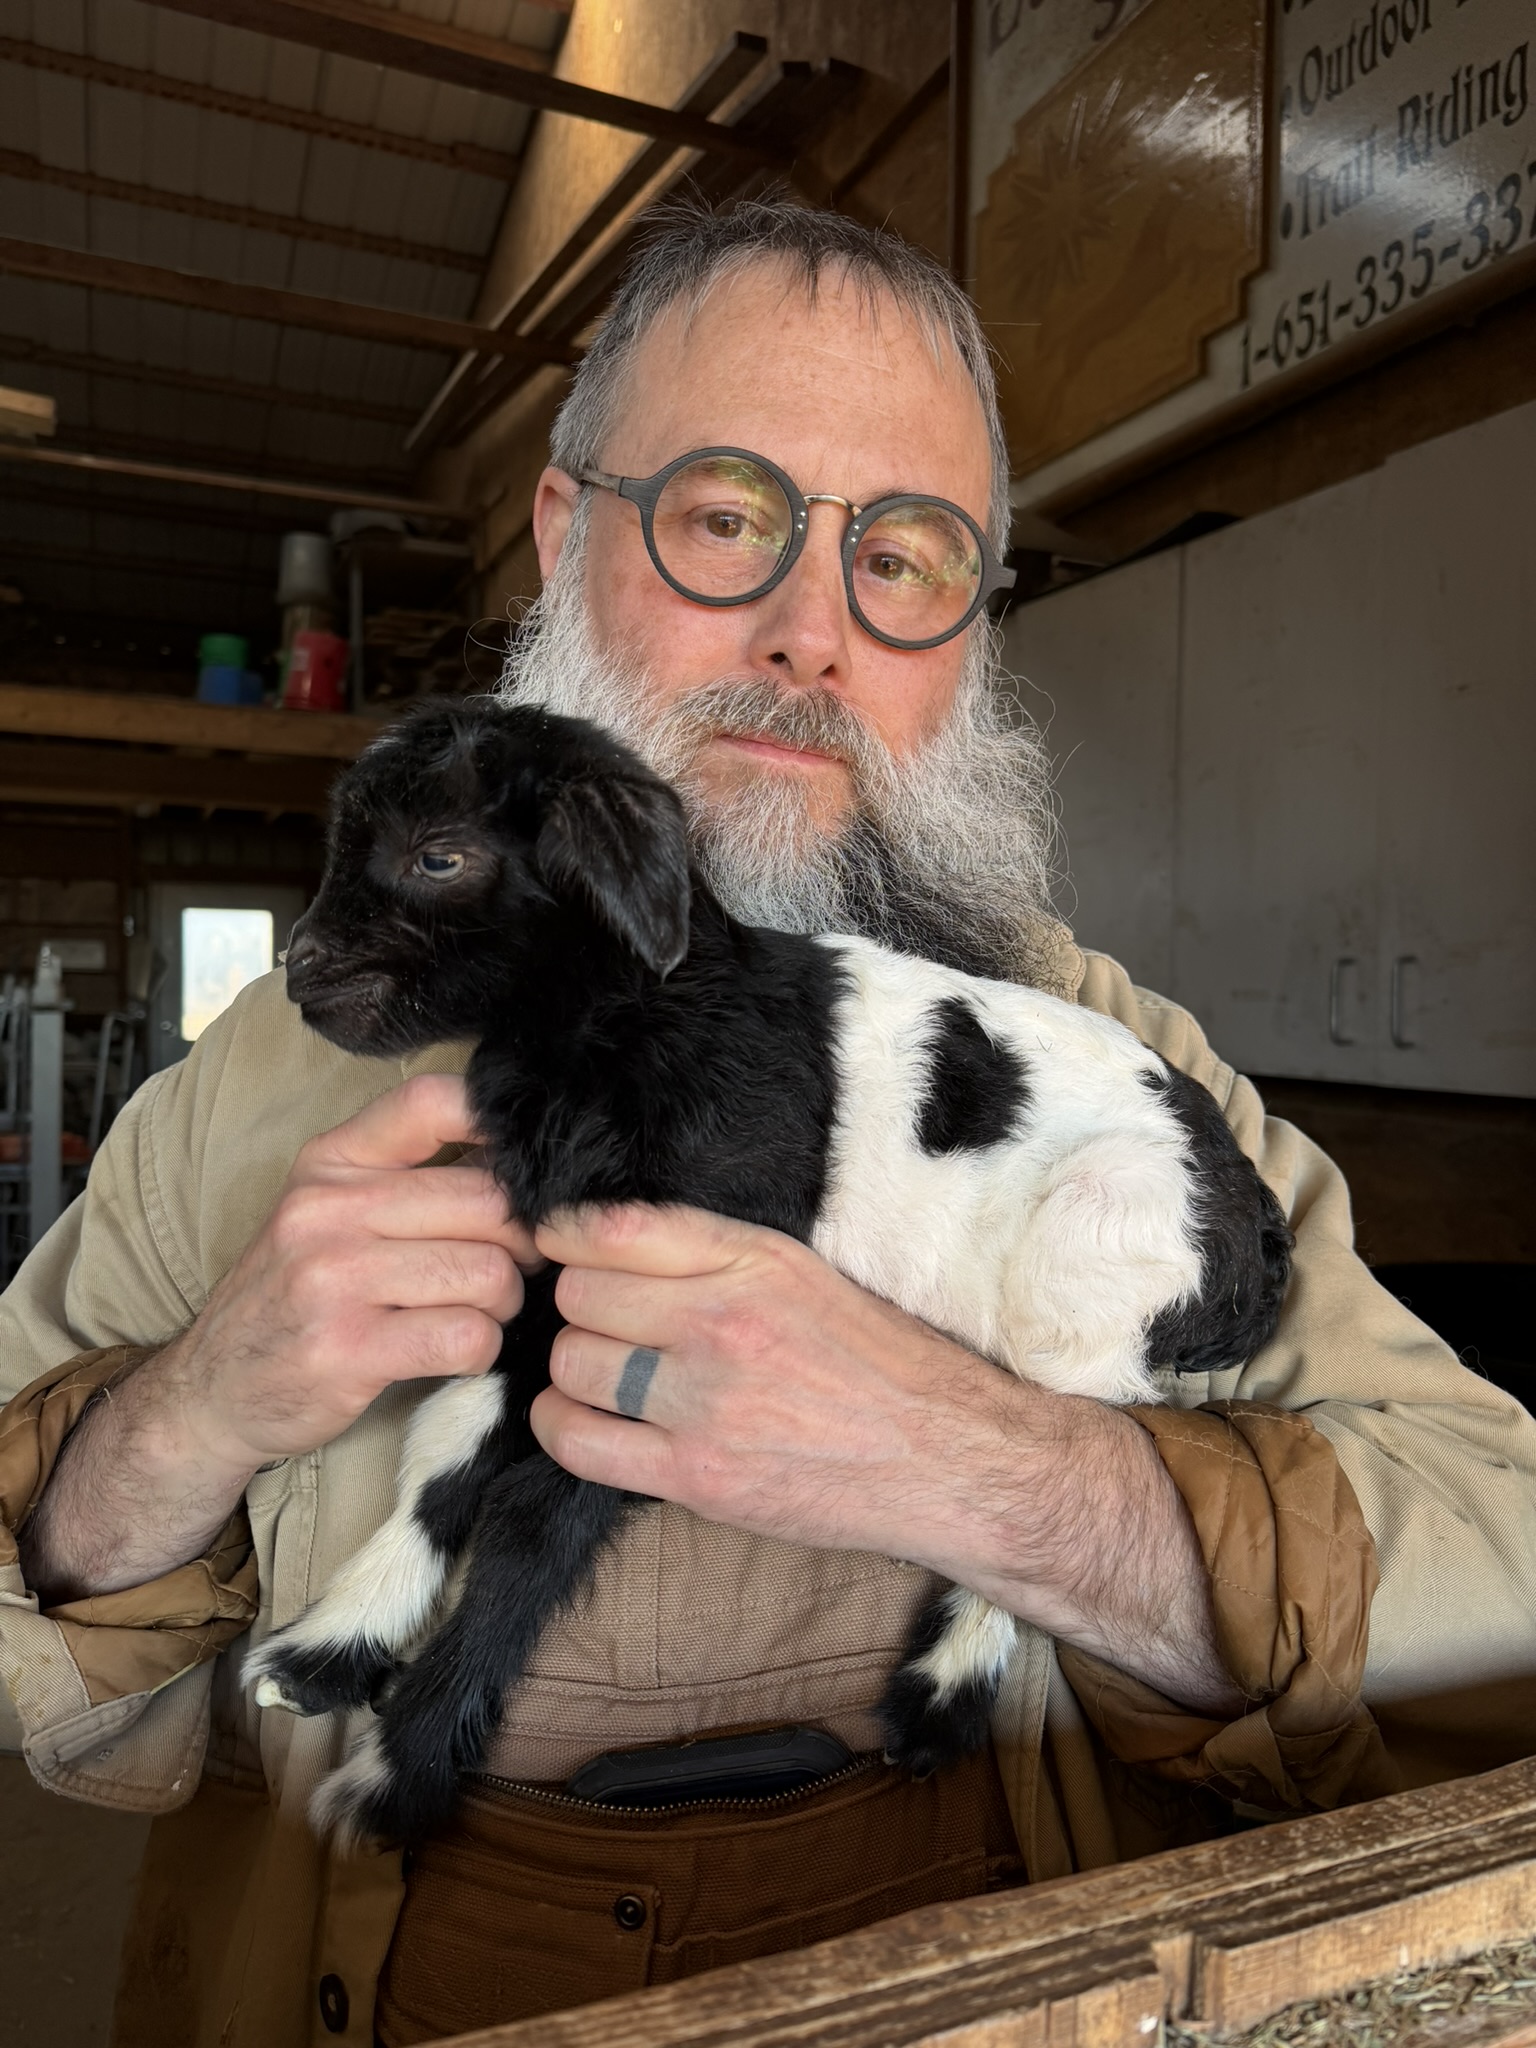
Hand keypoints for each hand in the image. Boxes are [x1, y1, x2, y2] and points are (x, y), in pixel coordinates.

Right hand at [158, 1073, 537, 1479]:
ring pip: (488, 1272)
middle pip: (486, 1201)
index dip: (497, 1125)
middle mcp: (329, 1209)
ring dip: (502, 1303)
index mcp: (331, 1162)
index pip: (431, 1102)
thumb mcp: (327, 1210)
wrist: (209, 1390)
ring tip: (475, 1313)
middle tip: (511, 1268)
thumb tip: (521, 1159)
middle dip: (519, 1243)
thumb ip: (408, 1175)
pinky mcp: (348, 1350)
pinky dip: (480, 1348)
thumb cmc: (293, 1294)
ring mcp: (334, 1279)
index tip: (523, 1169)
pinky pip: (467, 1335)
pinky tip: (455, 1351)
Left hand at [533, 1203, 1244, 1714]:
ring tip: (595, 1372)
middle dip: (578, 1306)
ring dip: (571, 1367)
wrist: (951, 1459)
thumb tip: (617, 1239)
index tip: (558, 1246)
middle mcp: (725, 1322)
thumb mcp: (810, 1275)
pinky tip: (580, 1418)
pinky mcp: (698, 1476)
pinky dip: (562, 1425)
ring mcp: (707, 1402)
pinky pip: (579, 1441)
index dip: (565, 1236)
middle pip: (581, 1295)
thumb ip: (720, 1253)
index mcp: (756, 1260)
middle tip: (598, 1322)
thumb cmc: (883, 1363)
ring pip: (573, 1362)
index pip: (615, 1227)